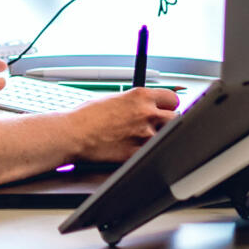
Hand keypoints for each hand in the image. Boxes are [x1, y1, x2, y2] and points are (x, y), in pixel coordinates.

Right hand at [64, 87, 180, 161]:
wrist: (73, 133)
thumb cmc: (87, 116)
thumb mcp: (115, 98)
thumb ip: (137, 102)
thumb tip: (149, 106)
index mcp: (141, 96)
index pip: (172, 99)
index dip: (168, 105)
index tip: (164, 110)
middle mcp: (146, 113)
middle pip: (175, 117)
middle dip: (167, 121)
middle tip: (156, 125)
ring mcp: (144, 134)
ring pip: (166, 136)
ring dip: (158, 137)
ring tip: (142, 138)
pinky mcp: (137, 152)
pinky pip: (152, 152)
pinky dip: (147, 152)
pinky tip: (135, 149)